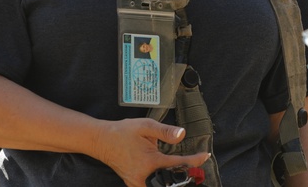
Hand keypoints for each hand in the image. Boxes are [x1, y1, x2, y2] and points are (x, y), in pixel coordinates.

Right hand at [93, 117, 208, 186]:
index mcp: (150, 161)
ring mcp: (138, 183)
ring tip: (182, 170)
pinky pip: (150, 186)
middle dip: (184, 175)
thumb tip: (182, 134)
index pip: (179, 164)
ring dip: (171, 179)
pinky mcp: (134, 184)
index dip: (195, 161)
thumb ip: (165, 131)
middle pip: (171, 182)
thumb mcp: (146, 126)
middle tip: (194, 165)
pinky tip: (165, 173)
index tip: (204, 156)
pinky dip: (160, 181)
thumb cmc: (123, 132)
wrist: (102, 141)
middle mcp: (144, 176)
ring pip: (160, 186)